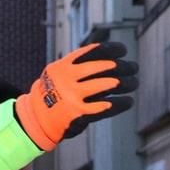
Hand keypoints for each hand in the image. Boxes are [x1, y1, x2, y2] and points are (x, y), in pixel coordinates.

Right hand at [15, 41, 137, 149]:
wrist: (36, 118)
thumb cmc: (52, 94)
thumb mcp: (58, 73)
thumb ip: (77, 66)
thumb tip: (109, 59)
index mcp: (64, 65)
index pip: (92, 52)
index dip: (111, 50)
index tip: (124, 51)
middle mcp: (68, 78)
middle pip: (103, 67)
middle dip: (122, 66)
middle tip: (134, 68)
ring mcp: (73, 96)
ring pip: (107, 85)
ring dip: (125, 83)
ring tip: (134, 83)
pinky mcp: (79, 113)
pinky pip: (105, 106)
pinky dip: (120, 104)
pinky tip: (128, 101)